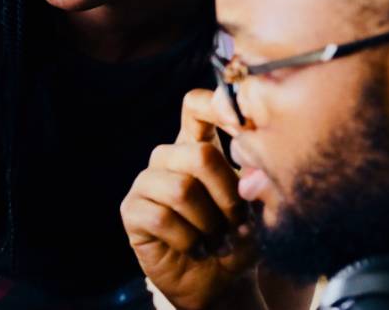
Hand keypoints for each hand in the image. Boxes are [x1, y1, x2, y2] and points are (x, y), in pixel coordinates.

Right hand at [121, 89, 257, 309]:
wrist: (219, 283)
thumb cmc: (238, 240)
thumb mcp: (256, 211)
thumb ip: (254, 186)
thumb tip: (249, 176)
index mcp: (197, 147)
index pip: (195, 106)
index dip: (215, 105)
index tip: (242, 126)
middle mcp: (168, 158)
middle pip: (199, 154)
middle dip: (228, 195)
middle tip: (236, 222)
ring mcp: (146, 183)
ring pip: (182, 189)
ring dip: (209, 223)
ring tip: (216, 239)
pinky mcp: (132, 211)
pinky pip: (161, 217)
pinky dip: (189, 240)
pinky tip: (194, 248)